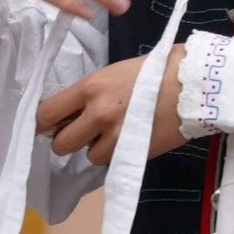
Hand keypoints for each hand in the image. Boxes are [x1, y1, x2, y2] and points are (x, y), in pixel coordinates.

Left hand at [35, 46, 188, 165]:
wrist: (192, 84)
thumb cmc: (151, 71)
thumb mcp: (111, 74)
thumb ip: (88, 93)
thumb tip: (69, 111)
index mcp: (89, 88)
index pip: (47, 113)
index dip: (42, 123)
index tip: (46, 126)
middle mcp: (98, 113)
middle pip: (62, 144)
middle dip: (66, 141)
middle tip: (76, 135)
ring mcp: (117, 136)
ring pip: (89, 156)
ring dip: (96, 149)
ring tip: (111, 134)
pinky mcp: (136, 152)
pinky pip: (114, 161)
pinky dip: (116, 155)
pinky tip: (127, 140)